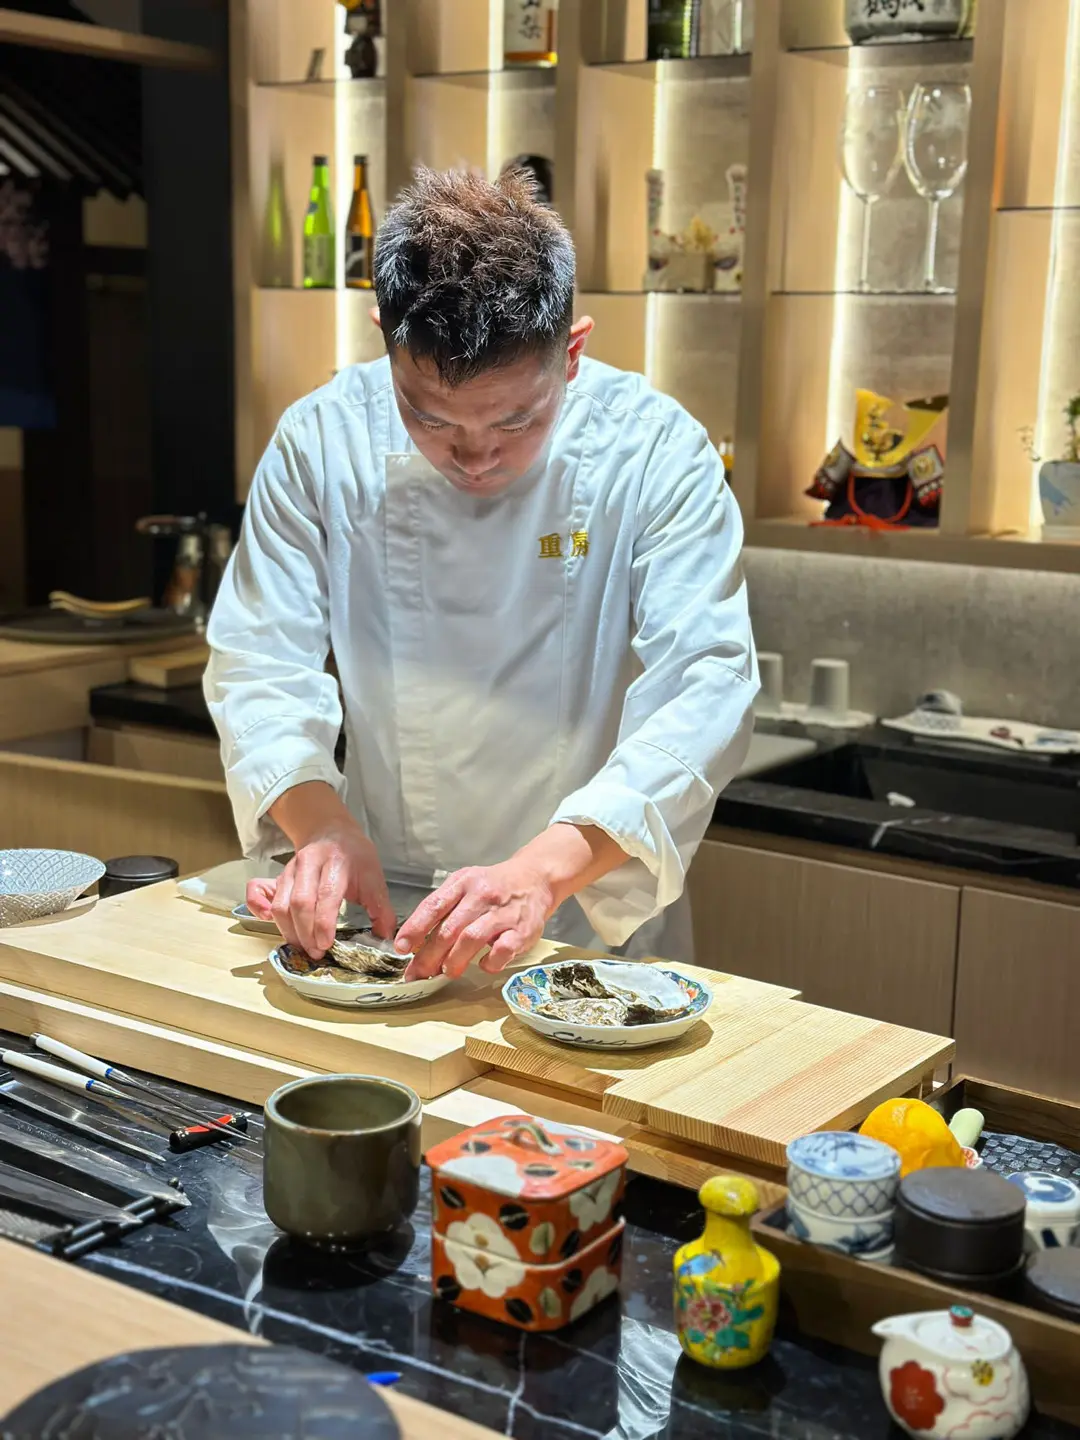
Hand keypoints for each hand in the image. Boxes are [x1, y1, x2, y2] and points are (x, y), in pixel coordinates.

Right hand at [246, 821, 394, 958]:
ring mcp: (290, 870)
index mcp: (336, 863)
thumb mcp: (373, 876)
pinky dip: (262, 912)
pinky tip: (275, 926)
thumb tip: (387, 938)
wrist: (330, 830)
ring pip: (281, 904)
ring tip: (303, 947)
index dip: (323, 923)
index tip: (326, 944)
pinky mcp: (279, 876)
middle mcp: (309, 864)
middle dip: (305, 933)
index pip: (326, 895)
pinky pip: (261, 894)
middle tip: (316, 953)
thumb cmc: (353, 856)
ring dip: (289, 930)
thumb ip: (381, 908)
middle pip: (299, 902)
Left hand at [398, 859, 554, 980]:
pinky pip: (502, 950)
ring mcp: (502, 913)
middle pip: (449, 929)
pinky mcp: (522, 929)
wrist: (536, 878)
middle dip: (429, 956)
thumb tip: (416, 941)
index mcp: (463, 882)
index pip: (433, 906)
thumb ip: (443, 907)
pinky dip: (489, 962)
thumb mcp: (465, 884)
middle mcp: (481, 895)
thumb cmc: (494, 886)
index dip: (414, 928)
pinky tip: (483, 965)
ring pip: (472, 939)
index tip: (401, 948)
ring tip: (447, 972)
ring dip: (455, 960)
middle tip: (417, 974)